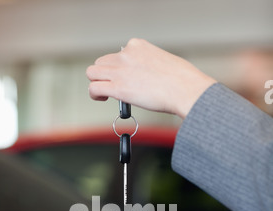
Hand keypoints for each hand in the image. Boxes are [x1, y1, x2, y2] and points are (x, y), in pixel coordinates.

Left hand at [87, 38, 216, 118]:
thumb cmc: (181, 80)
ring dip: (96, 82)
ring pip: (93, 72)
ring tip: (104, 93)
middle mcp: (125, 54)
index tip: (127, 78)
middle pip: (102, 62)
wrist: (184, 89)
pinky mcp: (117, 87)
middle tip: (113, 86)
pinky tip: (101, 98)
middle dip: (106, 74)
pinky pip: (94, 87)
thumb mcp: (163, 61)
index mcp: (137, 46)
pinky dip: (94, 94)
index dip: (120, 68)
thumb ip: (149, 66)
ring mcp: (120, 70)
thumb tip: (143, 78)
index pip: (118, 54)